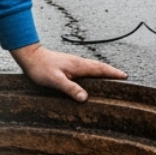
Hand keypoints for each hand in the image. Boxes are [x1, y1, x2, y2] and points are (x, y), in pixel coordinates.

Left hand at [10, 43, 126, 102]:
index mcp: (78, 66)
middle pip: (99, 67)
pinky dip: (94, 72)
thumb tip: (85, 98)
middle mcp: (78, 63)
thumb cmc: (41, 68)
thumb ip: (70, 88)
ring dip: (103, 71)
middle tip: (123, 77)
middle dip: (112, 72)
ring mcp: (74, 63)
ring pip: (93, 67)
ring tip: (111, 77)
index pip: (100, 69)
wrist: (30, 56)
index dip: (113, 73)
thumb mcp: (55, 80)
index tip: (124, 76)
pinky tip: (91, 77)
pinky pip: (86, 68)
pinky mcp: (69, 65)